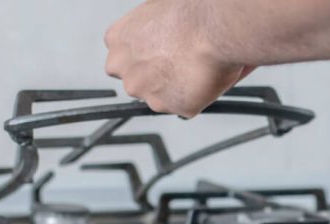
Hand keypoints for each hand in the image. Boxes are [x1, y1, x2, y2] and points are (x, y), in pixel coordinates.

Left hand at [104, 0, 253, 117]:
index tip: (156, 54)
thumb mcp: (155, 9)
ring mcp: (147, 92)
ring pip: (159, 97)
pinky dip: (193, 98)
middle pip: (136, 81)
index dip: (142, 58)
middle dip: (153, 77)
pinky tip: (202, 78)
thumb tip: (157, 36)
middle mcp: (125, 70)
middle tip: (175, 63)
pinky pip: (183, 107)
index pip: (121, 59)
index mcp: (117, 41)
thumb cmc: (188, 14)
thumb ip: (146, 31)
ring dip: (173, 89)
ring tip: (193, 68)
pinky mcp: (172, 107)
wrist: (212, 28)